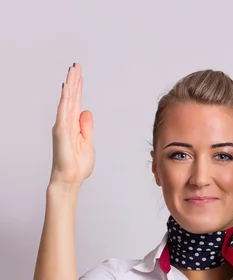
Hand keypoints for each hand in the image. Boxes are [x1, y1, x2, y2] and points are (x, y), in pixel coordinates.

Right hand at [49, 63, 94, 186]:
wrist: (70, 178)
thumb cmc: (78, 165)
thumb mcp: (88, 143)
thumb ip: (86, 127)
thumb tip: (86, 111)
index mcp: (74, 125)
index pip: (77, 102)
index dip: (78, 88)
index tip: (79, 74)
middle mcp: (66, 123)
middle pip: (71, 98)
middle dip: (74, 81)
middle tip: (76, 65)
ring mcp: (62, 125)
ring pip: (67, 100)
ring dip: (70, 85)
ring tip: (72, 70)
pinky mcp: (61, 131)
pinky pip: (63, 111)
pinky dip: (65, 99)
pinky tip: (67, 87)